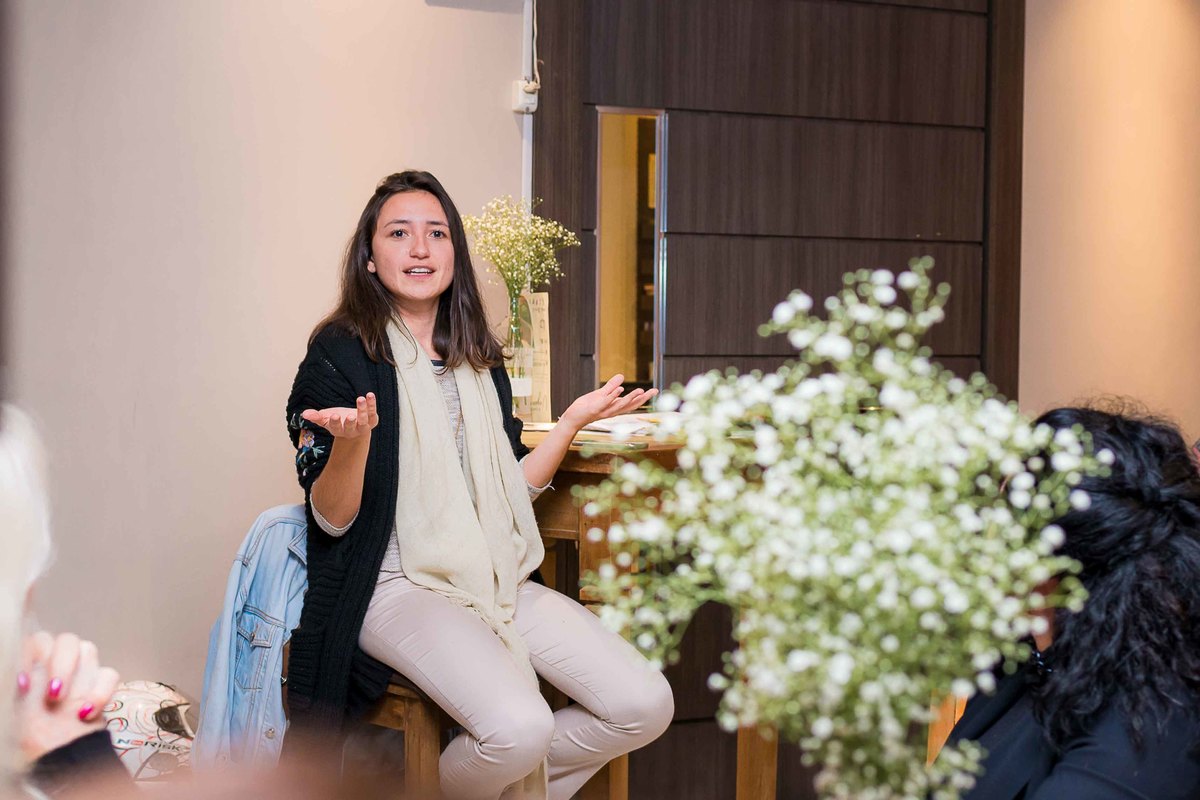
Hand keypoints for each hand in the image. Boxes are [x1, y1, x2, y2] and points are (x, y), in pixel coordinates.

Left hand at [16, 631, 120, 763]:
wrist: (58, 765)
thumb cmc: (30, 741)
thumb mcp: (15, 716)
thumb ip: (18, 692)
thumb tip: (21, 679)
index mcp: (35, 667)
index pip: (37, 641)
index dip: (31, 657)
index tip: (23, 684)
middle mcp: (59, 666)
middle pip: (67, 640)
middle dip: (60, 664)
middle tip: (52, 694)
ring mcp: (83, 675)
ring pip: (89, 650)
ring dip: (77, 675)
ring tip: (66, 704)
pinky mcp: (104, 689)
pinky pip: (109, 675)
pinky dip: (99, 693)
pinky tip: (84, 714)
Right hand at [300, 393, 377, 438]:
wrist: (355, 426)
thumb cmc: (338, 420)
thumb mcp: (325, 418)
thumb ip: (316, 416)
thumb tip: (304, 414)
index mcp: (338, 431)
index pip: (336, 428)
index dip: (335, 422)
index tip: (334, 416)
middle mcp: (351, 431)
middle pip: (351, 427)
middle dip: (350, 421)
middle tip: (350, 415)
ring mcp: (363, 427)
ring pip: (364, 420)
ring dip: (362, 410)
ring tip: (360, 398)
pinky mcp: (372, 420)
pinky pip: (372, 413)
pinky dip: (372, 404)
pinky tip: (370, 395)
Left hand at [560, 375, 657, 431]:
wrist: (573, 418)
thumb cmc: (586, 407)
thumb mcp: (600, 395)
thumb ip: (611, 386)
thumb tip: (622, 377)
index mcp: (614, 407)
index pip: (632, 403)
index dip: (644, 398)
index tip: (655, 391)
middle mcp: (612, 411)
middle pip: (630, 405)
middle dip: (643, 399)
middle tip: (654, 391)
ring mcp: (604, 410)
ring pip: (620, 405)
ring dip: (631, 397)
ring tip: (641, 390)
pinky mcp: (595, 408)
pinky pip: (606, 402)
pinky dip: (613, 396)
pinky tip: (621, 389)